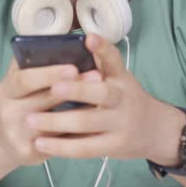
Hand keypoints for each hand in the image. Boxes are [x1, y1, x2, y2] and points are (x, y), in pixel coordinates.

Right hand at [0, 60, 102, 167]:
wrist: (10, 139)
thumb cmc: (24, 101)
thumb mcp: (22, 82)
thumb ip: (35, 64)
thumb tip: (61, 42)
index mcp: (6, 88)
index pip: (25, 79)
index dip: (50, 73)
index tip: (74, 67)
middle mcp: (7, 111)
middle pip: (41, 100)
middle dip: (71, 89)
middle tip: (97, 77)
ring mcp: (16, 134)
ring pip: (52, 124)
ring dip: (78, 111)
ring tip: (101, 100)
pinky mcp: (27, 153)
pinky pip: (57, 142)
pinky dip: (75, 134)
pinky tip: (94, 126)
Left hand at [28, 34, 185, 164]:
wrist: (154, 131)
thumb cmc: (125, 99)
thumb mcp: (119, 79)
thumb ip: (100, 65)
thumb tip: (69, 44)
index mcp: (121, 78)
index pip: (114, 60)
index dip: (103, 49)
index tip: (88, 38)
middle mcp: (122, 98)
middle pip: (101, 93)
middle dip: (76, 90)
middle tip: (53, 88)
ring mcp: (120, 124)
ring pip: (87, 123)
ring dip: (57, 122)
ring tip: (31, 119)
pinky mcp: (113, 146)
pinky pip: (84, 148)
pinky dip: (61, 147)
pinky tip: (40, 143)